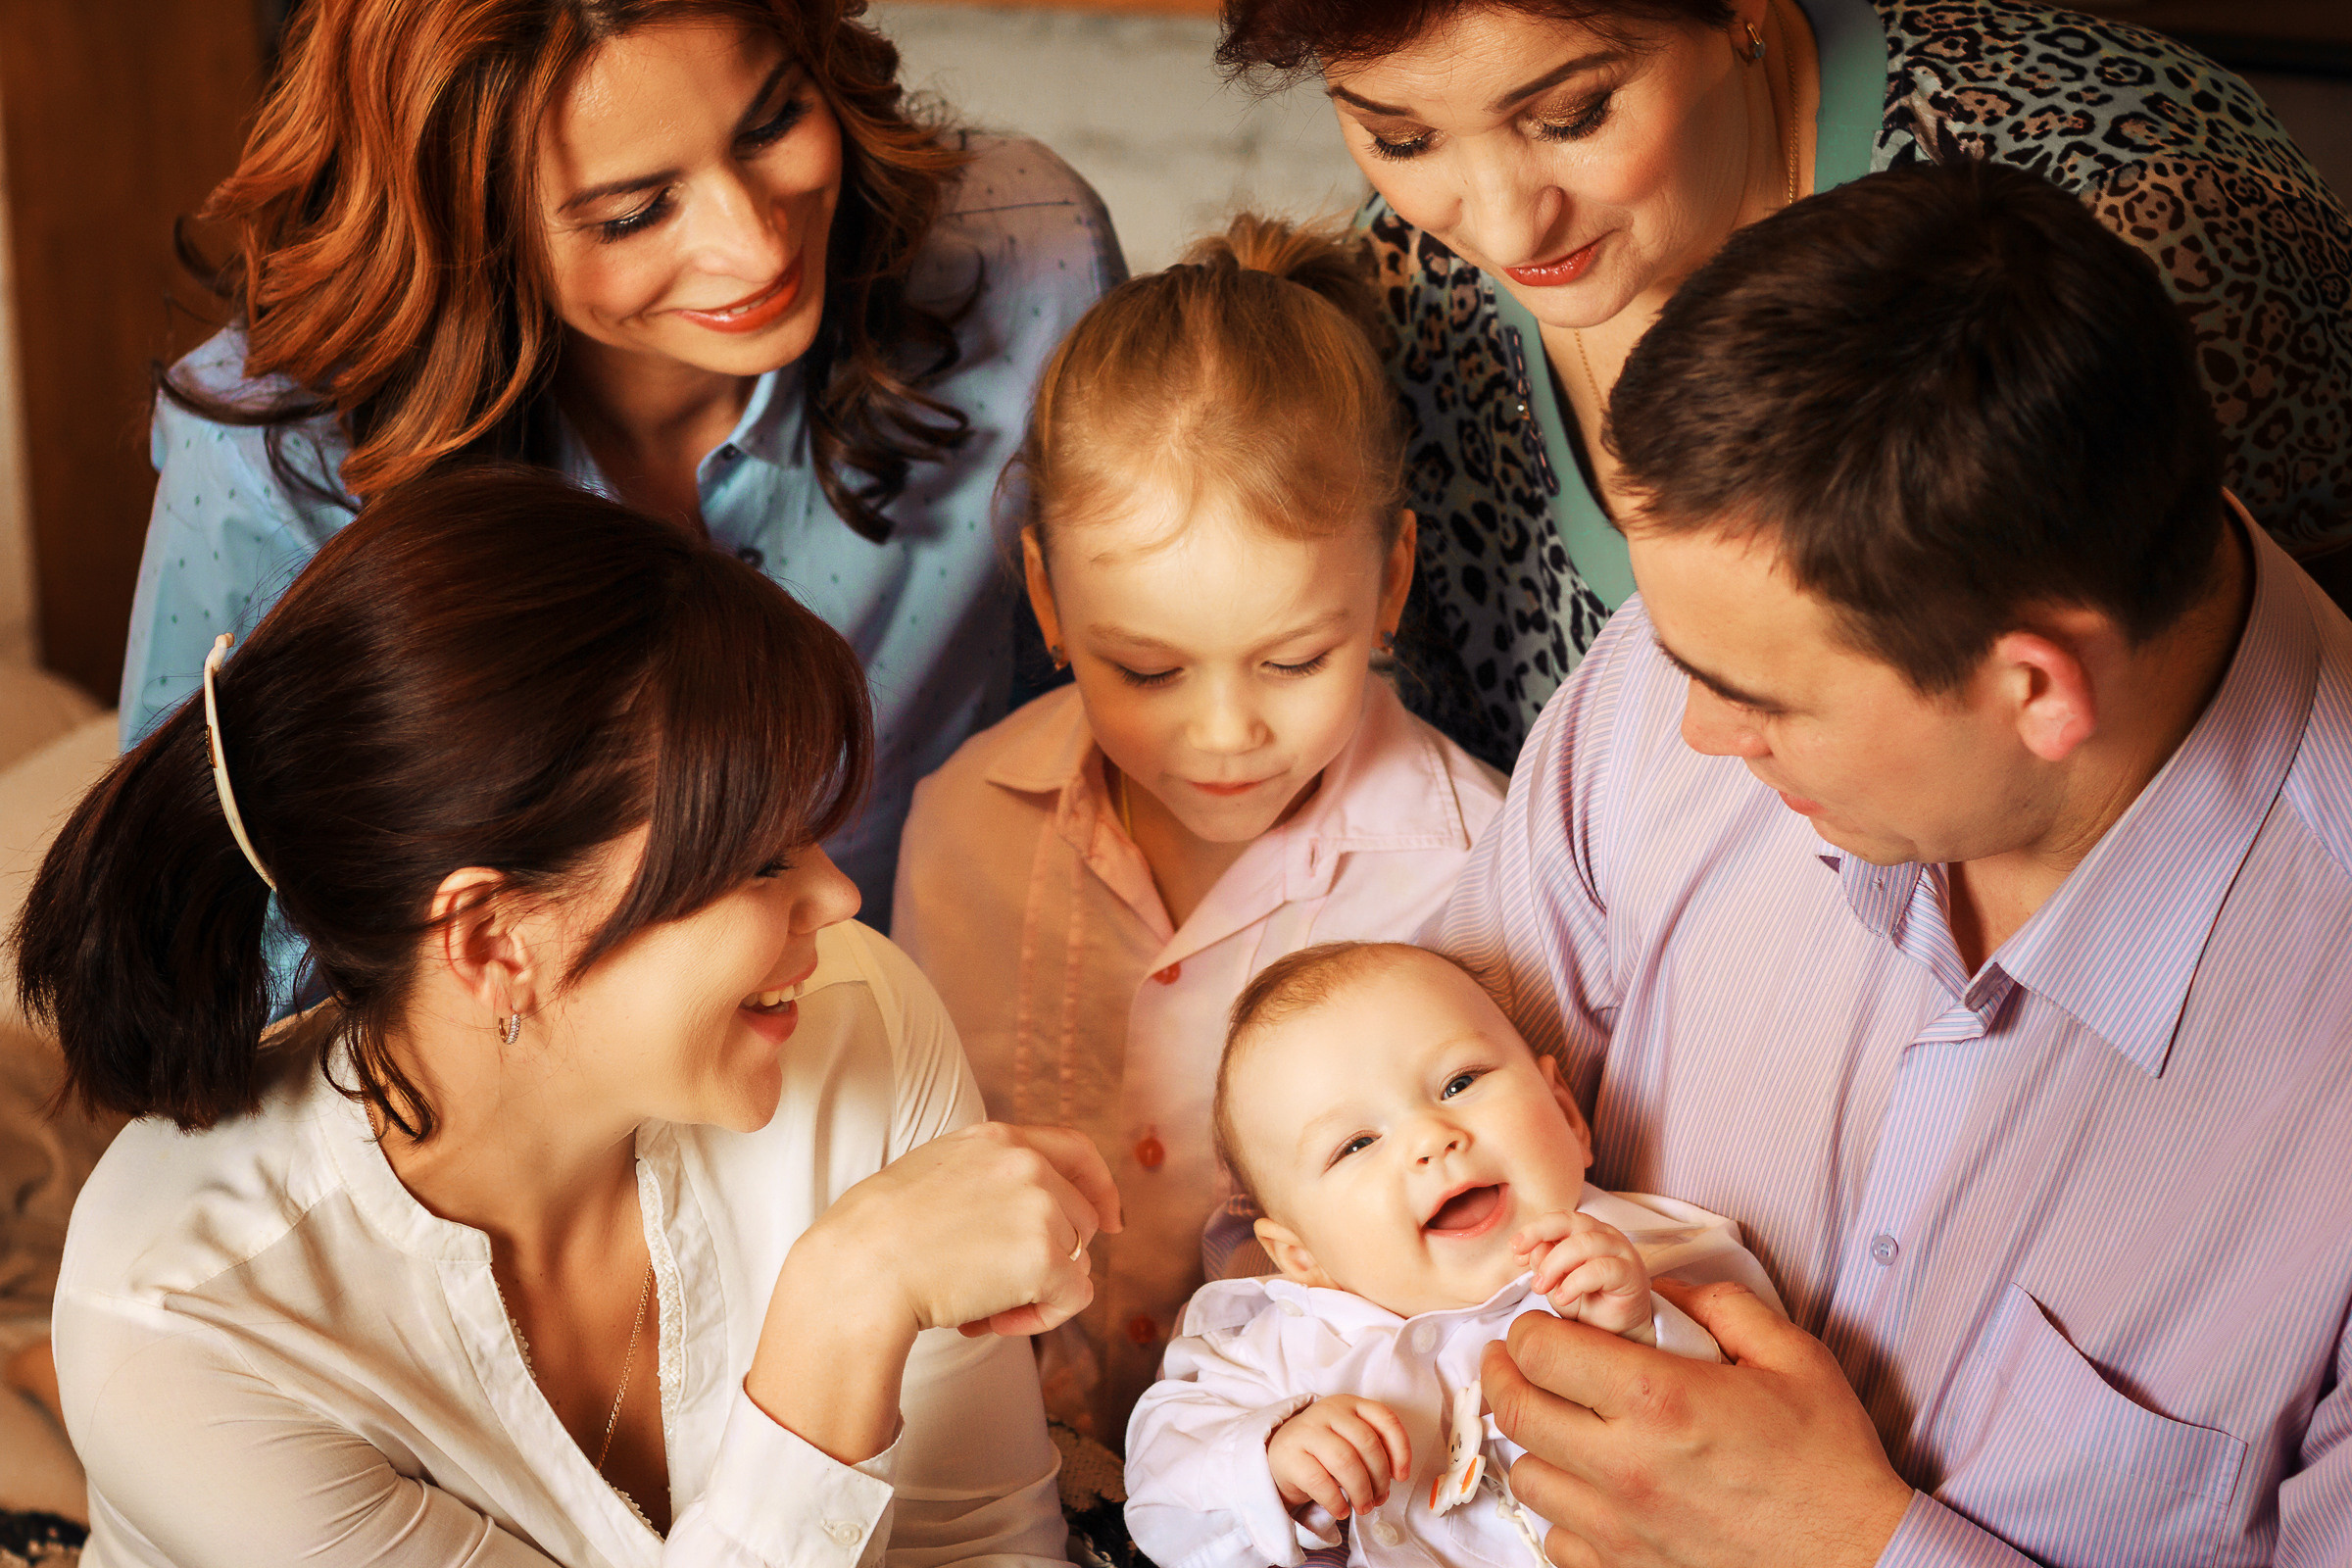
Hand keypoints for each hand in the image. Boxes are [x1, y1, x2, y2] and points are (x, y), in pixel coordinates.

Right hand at [747, 1123, 1121, 1464]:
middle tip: (995, 1287)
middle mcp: (1027, 1163)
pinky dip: (1039, 1319)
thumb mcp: (938, 1174)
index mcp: (997, 1139)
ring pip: (1077, 1261)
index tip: (1111, 1221)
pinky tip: (989, 1321)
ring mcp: (1041, 1207)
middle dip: (1049, 1258)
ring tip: (979, 1305)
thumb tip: (1035, 1217)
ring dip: (1038, 1292)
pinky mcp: (1046, 1256)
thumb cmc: (879, 1236)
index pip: (1076, 1149)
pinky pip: (1073, 1298)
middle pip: (1080, 1219)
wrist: (860, 1270)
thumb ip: (989, 1178)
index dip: (1100, 1187)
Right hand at [1268, 1396, 1412, 1520]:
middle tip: (1379, 1499)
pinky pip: (1320, 1481)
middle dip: (1379, 1478)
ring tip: (1363, 1507)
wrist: (1281, 1453)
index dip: (1400, 1449)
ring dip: (1361, 1491)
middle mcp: (1328, 1411)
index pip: (1384, 1418)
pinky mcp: (1289, 1455)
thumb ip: (1373, 1450)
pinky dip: (1336, 1501)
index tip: (1401, 1476)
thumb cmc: (1325, 1450)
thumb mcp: (1350, 1438)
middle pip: (1366, 1443)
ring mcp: (1307, 1431)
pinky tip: (1341, 1510)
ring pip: (1345, 1460)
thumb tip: (1391, 1481)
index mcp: (1350, 1404)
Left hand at [1481, 1279, 1912, 1567]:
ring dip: (1533, 1442)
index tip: (1542, 1325)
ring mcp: (1622, 1529)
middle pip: (1514, 1411)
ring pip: (1527, 1477)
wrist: (1861, 1561)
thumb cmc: (1831, 1464)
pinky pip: (1557, 1539)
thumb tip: (1661, 1288)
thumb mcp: (1792, 1356)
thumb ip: (1719, 1305)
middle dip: (1504, 1374)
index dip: (1530, 1329)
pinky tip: (1590, 1488)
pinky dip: (1562, 1510)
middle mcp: (1626, 1467)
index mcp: (1660, 1400)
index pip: (1539, 1352)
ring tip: (1559, 1423)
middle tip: (1515, 1360)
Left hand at [1514, 1210, 1652, 1339]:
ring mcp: (1621, 1252)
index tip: (1515, 1251)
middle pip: (1571, 1220)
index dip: (1534, 1230)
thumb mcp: (1557, 1285)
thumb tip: (1531, 1250)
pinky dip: (1574, 1282)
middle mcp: (1605, 1235)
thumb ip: (1545, 1266)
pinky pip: (1600, 1269)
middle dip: (1539, 1234)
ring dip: (1554, 1264)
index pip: (1558, 1219)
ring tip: (1540, 1287)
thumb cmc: (1589, 1305)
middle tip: (1521, 1258)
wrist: (1620, 1333)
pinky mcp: (1631, 1273)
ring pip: (1583, 1243)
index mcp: (1586, 1232)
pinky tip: (1562, 1297)